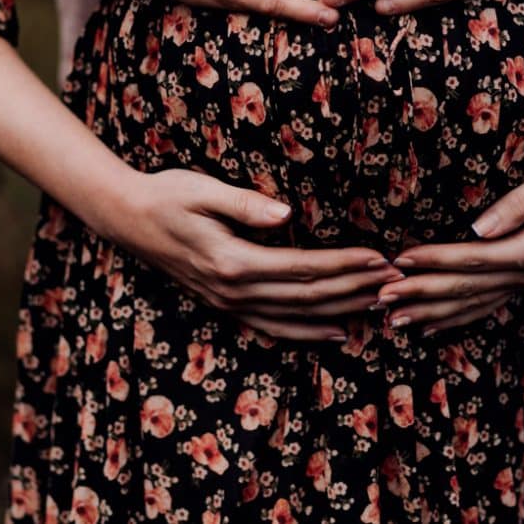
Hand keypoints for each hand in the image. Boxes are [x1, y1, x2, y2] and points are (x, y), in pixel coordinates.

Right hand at [107, 167, 405, 340]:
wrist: (127, 218)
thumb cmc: (167, 194)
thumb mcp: (202, 189)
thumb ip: (245, 203)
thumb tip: (287, 213)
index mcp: (233, 260)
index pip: (304, 267)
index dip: (345, 264)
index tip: (380, 257)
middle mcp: (233, 290)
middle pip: (308, 296)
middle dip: (355, 289)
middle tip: (396, 282)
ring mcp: (228, 303)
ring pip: (295, 317)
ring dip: (340, 312)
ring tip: (379, 306)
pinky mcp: (225, 304)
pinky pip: (271, 328)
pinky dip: (306, 334)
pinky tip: (334, 334)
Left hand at [378, 144, 523, 335]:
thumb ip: (516, 204)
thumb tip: (479, 227)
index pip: (473, 257)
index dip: (435, 260)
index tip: (400, 259)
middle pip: (465, 287)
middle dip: (420, 293)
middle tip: (380, 297)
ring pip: (470, 304)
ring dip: (429, 312)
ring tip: (392, 318)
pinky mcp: (519, 280)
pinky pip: (483, 306)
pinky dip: (453, 318)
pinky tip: (427, 326)